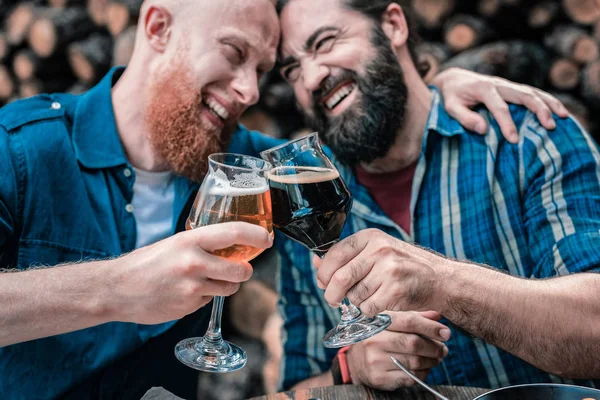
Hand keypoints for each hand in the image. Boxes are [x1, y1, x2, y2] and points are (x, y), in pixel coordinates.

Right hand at [110, 222, 272, 324]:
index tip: (267, 239)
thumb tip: (233, 245)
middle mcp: (194, 263)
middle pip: (240, 270)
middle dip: (245, 271)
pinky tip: (185, 292)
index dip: (257, 235)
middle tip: (241, 269)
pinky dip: (204, 297)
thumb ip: (202, 244)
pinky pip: (209, 301)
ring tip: (206, 280)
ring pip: (228, 289)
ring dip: (225, 286)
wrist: (117, 289)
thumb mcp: (175, 243)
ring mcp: (192, 288)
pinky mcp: (188, 307)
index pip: (234, 233)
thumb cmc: (147, 262)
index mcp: (190, 240)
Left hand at [315, 229, 447, 315]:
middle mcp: (379, 250)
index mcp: (371, 237)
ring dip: (355, 302)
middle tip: (333, 300)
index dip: (323, 272)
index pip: (334, 254)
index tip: (323, 282)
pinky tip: (379, 304)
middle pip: (340, 277)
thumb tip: (315, 262)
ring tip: (368, 297)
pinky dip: (369, 311)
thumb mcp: (376, 251)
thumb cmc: (402, 265)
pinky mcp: (396, 291)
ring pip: (354, 295)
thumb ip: (347, 256)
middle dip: (331, 294)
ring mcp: (389, 270)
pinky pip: (368, 308)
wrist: (438, 279)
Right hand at [346, 311, 449, 389]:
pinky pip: (409, 377)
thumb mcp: (389, 323)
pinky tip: (424, 368)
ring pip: (414, 361)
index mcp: (377, 322)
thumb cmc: (377, 338)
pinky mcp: (379, 378)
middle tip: (443, 349)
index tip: (446, 333)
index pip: (408, 321)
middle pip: (413, 343)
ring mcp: (375, 360)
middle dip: (434, 347)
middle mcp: (374, 340)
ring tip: (436, 358)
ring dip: (431, 361)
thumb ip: (412, 317)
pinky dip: (422, 373)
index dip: (430, 327)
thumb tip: (437, 316)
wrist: (354, 362)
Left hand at [432, 68, 568, 142]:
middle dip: (539, 109)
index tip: (514, 140)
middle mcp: (499, 84)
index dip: (507, 124)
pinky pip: (533, 93)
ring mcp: (508, 85)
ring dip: (549, 103)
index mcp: (484, 89)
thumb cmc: (451, 96)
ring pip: (533, 91)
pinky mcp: (512, 88)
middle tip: (550, 126)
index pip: (499, 107)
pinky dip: (548, 100)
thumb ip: (464, 118)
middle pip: (524, 94)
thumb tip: (483, 129)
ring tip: (563, 117)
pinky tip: (559, 111)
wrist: (454, 79)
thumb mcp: (450, 107)